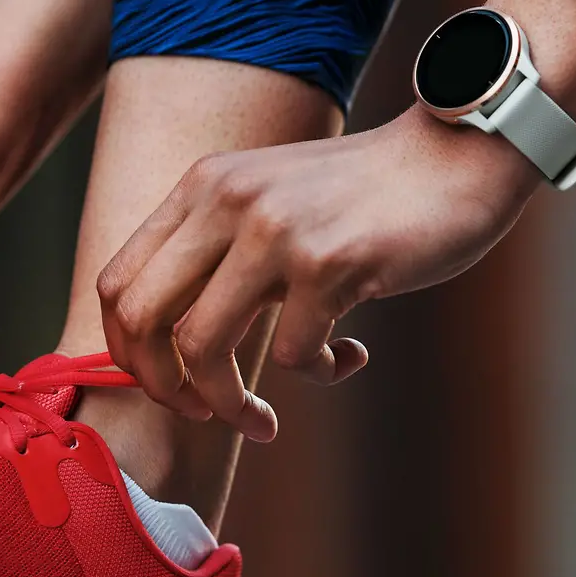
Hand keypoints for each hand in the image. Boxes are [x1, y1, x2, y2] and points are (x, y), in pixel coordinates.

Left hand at [97, 110, 540, 440]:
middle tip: (203, 414)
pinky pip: (292, 356)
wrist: (459, 156)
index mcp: (201, 187)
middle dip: (164, 389)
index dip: (128, 353)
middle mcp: (226, 201)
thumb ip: (217, 247)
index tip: (167, 385)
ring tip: (263, 421)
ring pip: (201, 349)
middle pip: (142, 321)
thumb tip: (167, 343)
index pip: (116, 283)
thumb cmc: (364, 196)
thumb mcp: (268, 200)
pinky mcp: (329, 264)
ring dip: (228, 406)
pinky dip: (318, 374)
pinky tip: (349, 355)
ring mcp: (275, 231)